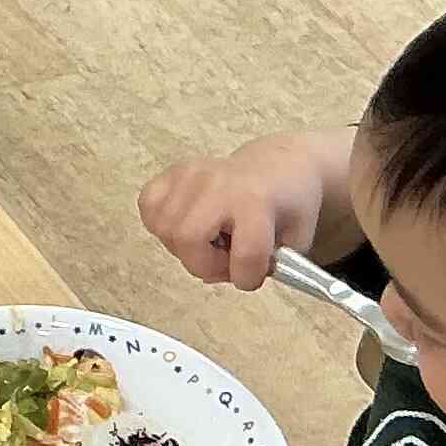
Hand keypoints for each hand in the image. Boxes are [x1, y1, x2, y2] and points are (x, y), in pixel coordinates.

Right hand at [137, 134, 334, 290]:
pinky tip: (187, 226)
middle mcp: (220, 184)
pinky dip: (160, 226)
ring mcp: (192, 175)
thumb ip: (265, 266)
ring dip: (182, 248)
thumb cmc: (288, 205)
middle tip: (223, 261)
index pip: (245, 254)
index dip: (248, 278)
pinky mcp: (173, 173)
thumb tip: (220, 273)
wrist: (278, 166)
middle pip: (187, 238)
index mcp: (258, 200)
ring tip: (207, 242)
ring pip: (163, 227)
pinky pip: (149, 207)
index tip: (251, 277)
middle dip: (203, 265)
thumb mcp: (296, 240)